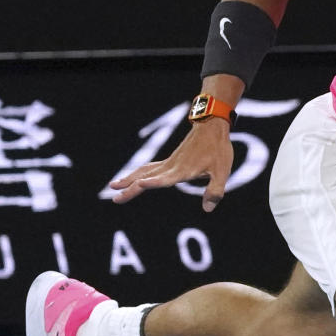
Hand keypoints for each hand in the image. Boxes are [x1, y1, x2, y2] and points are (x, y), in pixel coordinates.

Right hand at [110, 120, 234, 212]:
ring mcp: (169, 162)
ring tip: (113, 186)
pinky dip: (137, 173)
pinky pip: (149, 167)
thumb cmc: (218, 149)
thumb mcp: (222, 171)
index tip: (139, 185)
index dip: (153, 183)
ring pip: (144, 172)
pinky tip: (133, 178)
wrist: (211, 126)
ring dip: (128, 179)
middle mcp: (172, 167)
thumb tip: (207, 209)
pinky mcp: (169, 160)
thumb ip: (215, 190)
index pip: (165, 179)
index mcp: (183, 170)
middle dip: (130, 188)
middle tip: (114, 198)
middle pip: (146, 178)